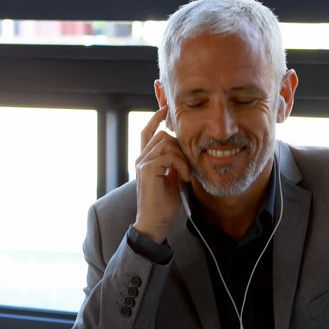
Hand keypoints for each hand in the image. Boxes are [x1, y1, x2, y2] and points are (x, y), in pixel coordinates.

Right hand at [134, 106, 191, 242]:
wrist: (155, 222)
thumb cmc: (164, 204)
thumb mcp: (173, 178)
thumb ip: (175, 162)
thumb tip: (185, 151)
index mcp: (146, 159)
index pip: (148, 131)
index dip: (156, 117)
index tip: (166, 107)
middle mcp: (141, 158)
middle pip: (160, 134)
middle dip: (179, 145)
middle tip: (188, 165)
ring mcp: (142, 163)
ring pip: (165, 142)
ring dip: (182, 157)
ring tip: (187, 174)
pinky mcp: (147, 169)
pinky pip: (168, 155)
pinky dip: (180, 165)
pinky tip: (184, 178)